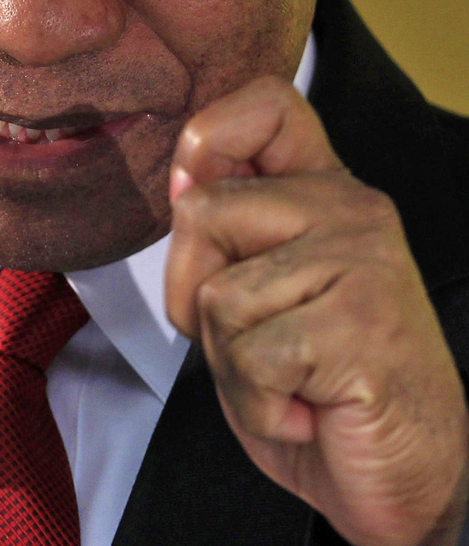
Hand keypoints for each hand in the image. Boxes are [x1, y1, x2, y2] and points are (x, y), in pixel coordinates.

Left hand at [165, 76, 468, 545]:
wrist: (400, 478)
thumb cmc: (316, 387)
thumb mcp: (251, 299)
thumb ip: (223, 237)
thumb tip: (185, 181)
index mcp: (323, 195)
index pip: (267, 105)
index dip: (208, 135)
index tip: (195, 189)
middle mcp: (352, 212)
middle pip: (202, 211)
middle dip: (194, 296)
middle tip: (256, 341)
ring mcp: (365, 264)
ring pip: (220, 295)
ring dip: (232, 364)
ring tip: (291, 380)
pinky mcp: (365, 325)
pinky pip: (251, 356)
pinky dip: (260, 405)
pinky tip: (307, 411)